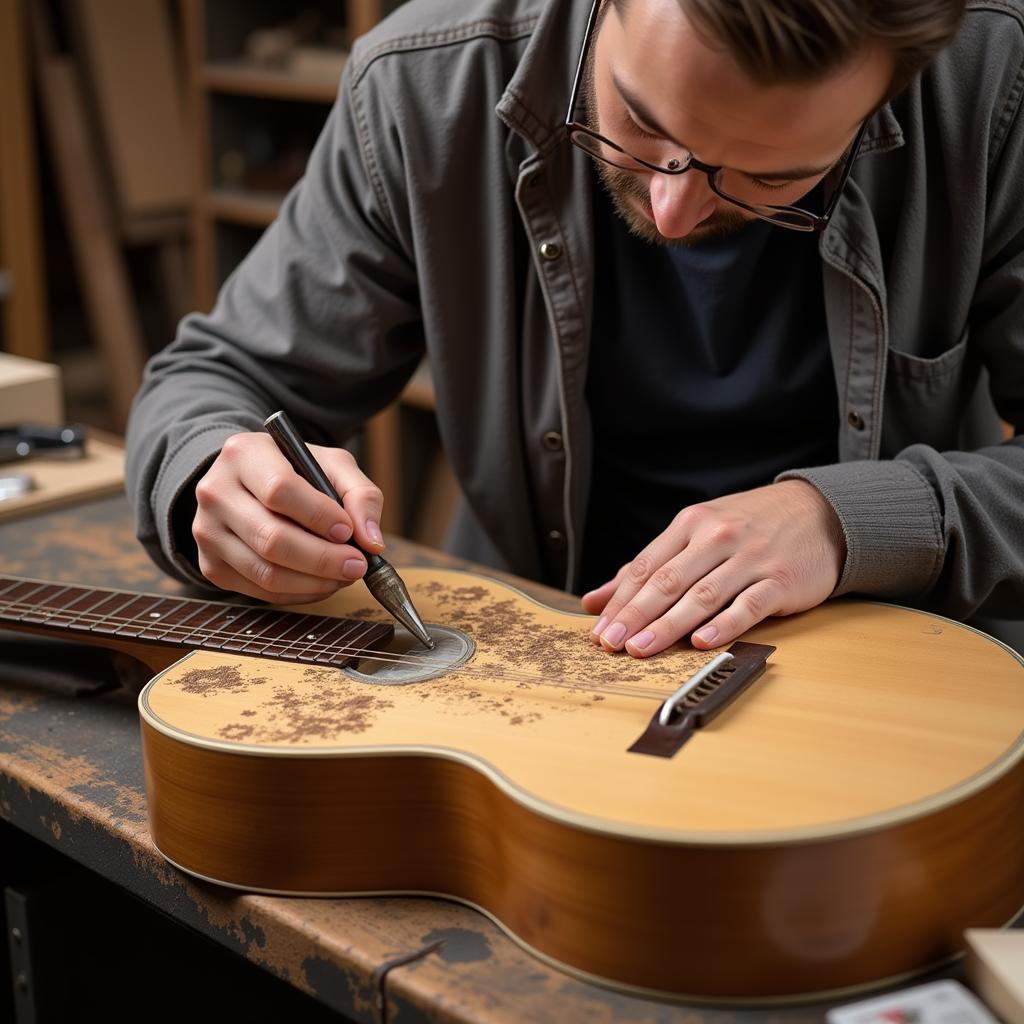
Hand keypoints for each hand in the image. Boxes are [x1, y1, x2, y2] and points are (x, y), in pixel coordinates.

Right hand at [192, 432, 384, 602]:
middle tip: (357, 565)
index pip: (280, 490)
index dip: (319, 517)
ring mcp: (207, 531)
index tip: (347, 531)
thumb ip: (361, 495)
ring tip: (343, 574)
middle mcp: (216, 492)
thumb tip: (372, 541)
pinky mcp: (210, 564)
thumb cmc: (295, 471)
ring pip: (266, 573)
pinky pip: (260, 591)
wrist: (248, 483)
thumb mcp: (332, 465)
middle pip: (271, 539)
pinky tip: (321, 582)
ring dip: (315, 582)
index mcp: (244, 454)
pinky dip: (299, 593)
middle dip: (323, 559)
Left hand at [581, 480, 845, 656]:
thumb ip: (648, 566)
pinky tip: (701, 642)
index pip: (647, 566)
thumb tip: (596, 600)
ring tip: (642, 648)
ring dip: (669, 625)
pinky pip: (748, 605)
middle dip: (636, 615)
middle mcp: (717, 538)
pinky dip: (723, 625)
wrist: (820, 513)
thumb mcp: (697, 532)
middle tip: (611, 644)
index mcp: (691, 524)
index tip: (599, 630)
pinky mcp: (780, 580)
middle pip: (668, 581)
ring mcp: (750, 558)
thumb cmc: (750, 526)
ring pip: (702, 595)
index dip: (621, 600)